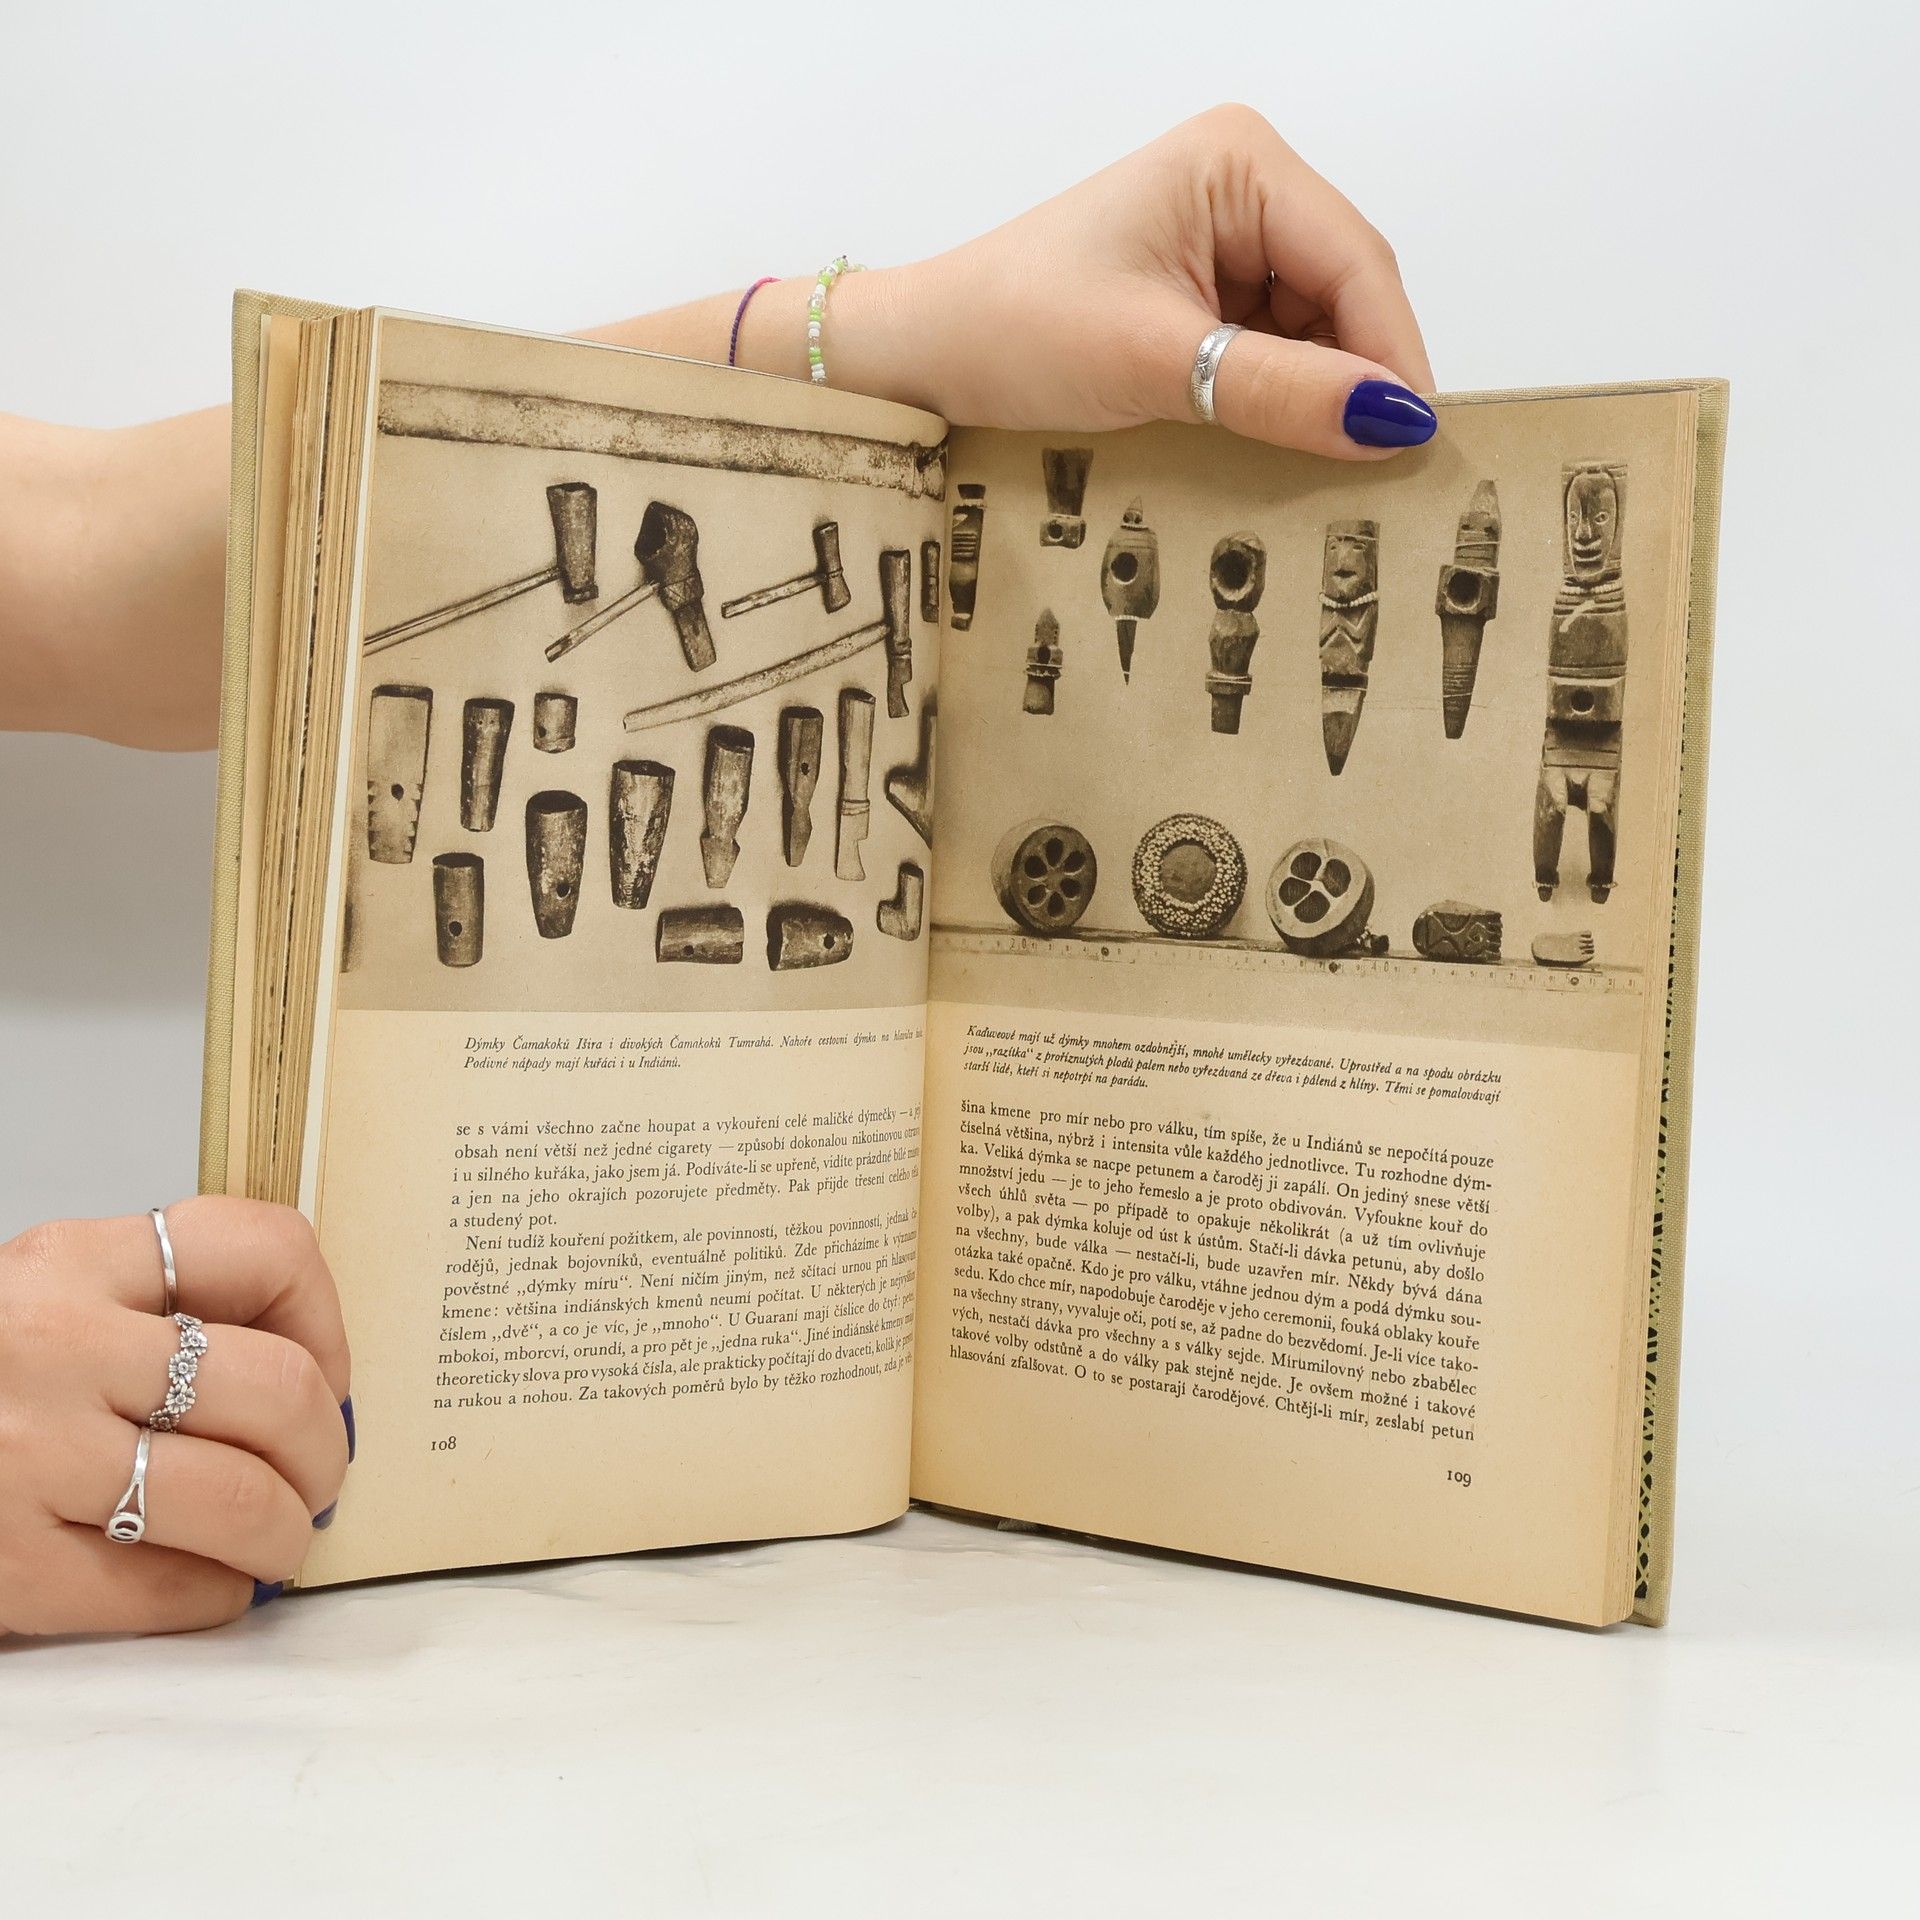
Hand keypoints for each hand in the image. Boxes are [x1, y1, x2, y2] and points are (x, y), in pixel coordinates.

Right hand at [0, 1198, 351, 1636]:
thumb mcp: (52, 1303)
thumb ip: (160, 1310)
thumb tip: (315, 1371)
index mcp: (74, 1261)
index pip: (267, 1251)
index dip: (327, 1322)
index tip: (327, 1372)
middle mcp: (54, 1346)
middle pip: (278, 1387)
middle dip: (323, 1448)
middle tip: (317, 1476)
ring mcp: (26, 1457)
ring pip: (243, 1497)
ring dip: (286, 1531)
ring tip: (276, 1538)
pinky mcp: (6, 1567)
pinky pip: (172, 1588)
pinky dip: (217, 1594)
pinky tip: (208, 1582)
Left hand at [838, 104, 1436, 458]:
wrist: (923, 356)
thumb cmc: (1013, 330)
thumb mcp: (1156, 364)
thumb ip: (1279, 390)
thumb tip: (1392, 422)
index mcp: (1239, 163)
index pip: (1355, 262)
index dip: (1391, 355)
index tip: (1413, 444)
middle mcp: (1242, 188)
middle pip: (1346, 296)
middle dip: (1357, 380)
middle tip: (1379, 476)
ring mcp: (1224, 243)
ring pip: (1316, 333)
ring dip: (1319, 399)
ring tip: (1323, 474)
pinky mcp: (1202, 297)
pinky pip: (1273, 354)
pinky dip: (1280, 403)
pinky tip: (1277, 449)